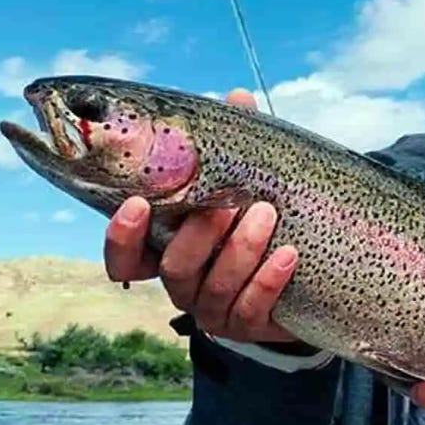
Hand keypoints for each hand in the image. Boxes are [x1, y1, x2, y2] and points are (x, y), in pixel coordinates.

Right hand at [102, 87, 302, 344]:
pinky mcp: (249, 326)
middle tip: (224, 205)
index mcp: (167, 251)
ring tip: (265, 215)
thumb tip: (239, 98)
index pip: (125, 259)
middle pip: (173, 269)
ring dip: (239, 250)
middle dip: (197, 236)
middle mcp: (184, 284)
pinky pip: (252, 309)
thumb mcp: (245, 184)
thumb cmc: (257, 219)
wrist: (302, 277)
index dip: (122, 237)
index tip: (135, 203)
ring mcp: (214, 310)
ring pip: (214, 288)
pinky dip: (268, 280)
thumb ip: (235, 148)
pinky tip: (288, 254)